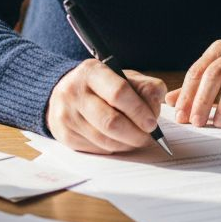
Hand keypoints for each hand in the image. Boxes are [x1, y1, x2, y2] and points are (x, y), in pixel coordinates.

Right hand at [46, 59, 166, 153]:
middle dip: (135, 134)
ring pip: (104, 140)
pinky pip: (96, 149)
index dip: (139, 111)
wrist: (67, 93)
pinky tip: (119, 140)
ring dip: (127, 144)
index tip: (152, 123)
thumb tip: (155, 105)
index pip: (119, 93)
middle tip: (147, 136)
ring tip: (136, 139)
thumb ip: (146, 87)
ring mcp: (67, 115)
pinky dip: (113, 148)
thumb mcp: (125, 77)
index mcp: (91, 72)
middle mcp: (74, 92)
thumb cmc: (103, 86)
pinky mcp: (65, 135)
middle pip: (110, 122)